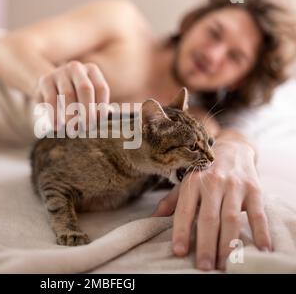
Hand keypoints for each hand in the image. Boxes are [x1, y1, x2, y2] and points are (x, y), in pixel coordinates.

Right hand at [35, 61, 110, 130]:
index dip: (101, 106)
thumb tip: (111, 114)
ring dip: (71, 114)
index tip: (100, 124)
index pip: (101, 88)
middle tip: (87, 128)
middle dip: (87, 110)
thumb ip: (99, 106)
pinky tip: (57, 127)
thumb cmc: (74, 98)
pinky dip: (55, 115)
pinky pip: (51, 99)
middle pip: (85, 88)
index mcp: (91, 70)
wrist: (47, 90)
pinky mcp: (45, 80)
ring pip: (68, 94)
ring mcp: (59, 72)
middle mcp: (76, 67)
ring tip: (73, 130)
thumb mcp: (87, 99)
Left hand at [152, 135, 272, 270]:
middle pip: (208, 218)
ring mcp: (234, 185)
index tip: (179, 251)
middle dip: (206, 244)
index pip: (184, 210)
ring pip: (231, 218)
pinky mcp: (254, 189)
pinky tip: (261, 250)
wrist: (233, 148)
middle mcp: (212, 182)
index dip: (181, 231)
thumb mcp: (185, 181)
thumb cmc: (205, 171)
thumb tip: (154, 218)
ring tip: (224, 264)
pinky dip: (260, 232)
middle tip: (204, 266)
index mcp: (192, 181)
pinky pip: (258, 214)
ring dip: (228, 244)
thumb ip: (171, 201)